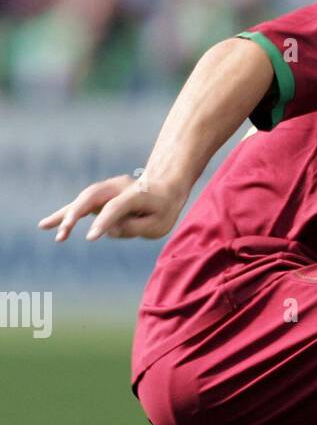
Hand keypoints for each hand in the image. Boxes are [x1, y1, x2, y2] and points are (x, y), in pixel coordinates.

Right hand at [37, 173, 187, 242]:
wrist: (163, 188)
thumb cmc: (163, 210)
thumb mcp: (158, 225)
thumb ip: (134, 228)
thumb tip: (108, 231)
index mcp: (136, 193)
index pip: (116, 207)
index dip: (103, 221)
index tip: (91, 237)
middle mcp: (118, 187)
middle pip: (92, 197)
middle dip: (76, 213)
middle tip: (64, 230)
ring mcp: (107, 189)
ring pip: (82, 200)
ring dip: (65, 215)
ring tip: (45, 227)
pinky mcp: (99, 197)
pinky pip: (79, 205)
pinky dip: (64, 215)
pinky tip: (46, 225)